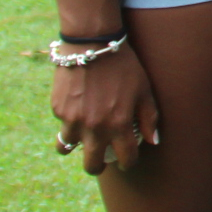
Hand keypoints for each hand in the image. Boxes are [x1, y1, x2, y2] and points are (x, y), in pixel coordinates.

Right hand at [50, 47, 160, 176]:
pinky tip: (77, 104)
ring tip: (83, 134)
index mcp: (119, 124)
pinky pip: (63, 124)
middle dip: (97, 166)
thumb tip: (153, 142)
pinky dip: (69, 120)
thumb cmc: (124, 67)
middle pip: (92, 165)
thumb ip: (150, 118)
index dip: (128, 162)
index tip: (127, 160)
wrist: (92, 45)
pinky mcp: (58, 110)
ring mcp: (73, 120)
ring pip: (68, 148)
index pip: (125, 158)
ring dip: (76, 144)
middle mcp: (94, 128)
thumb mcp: (144, 89)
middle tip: (100, 160)